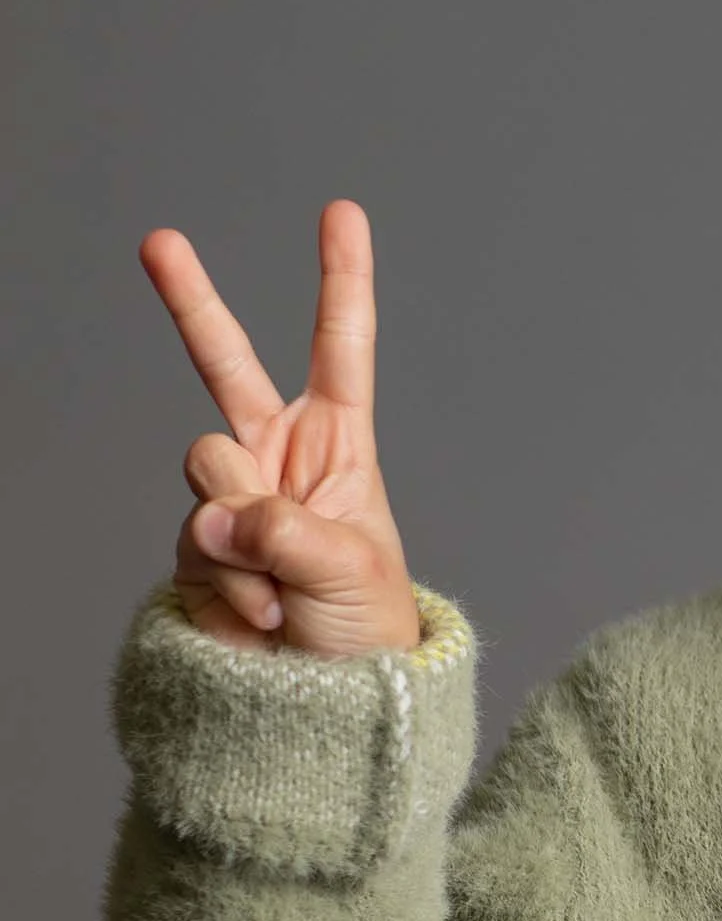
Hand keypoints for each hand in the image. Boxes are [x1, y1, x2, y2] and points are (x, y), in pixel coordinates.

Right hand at [139, 198, 419, 655]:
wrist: (324, 708)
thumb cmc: (365, 635)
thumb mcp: (349, 570)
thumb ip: (283, 527)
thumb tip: (218, 516)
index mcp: (337, 447)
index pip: (341, 350)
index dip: (340, 281)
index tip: (342, 212)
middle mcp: (275, 460)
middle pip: (223, 364)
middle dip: (189, 301)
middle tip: (158, 240)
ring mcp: (227, 500)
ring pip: (206, 470)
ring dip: (246, 538)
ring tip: (286, 594)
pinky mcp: (193, 548)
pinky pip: (196, 544)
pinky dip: (232, 588)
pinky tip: (263, 622)